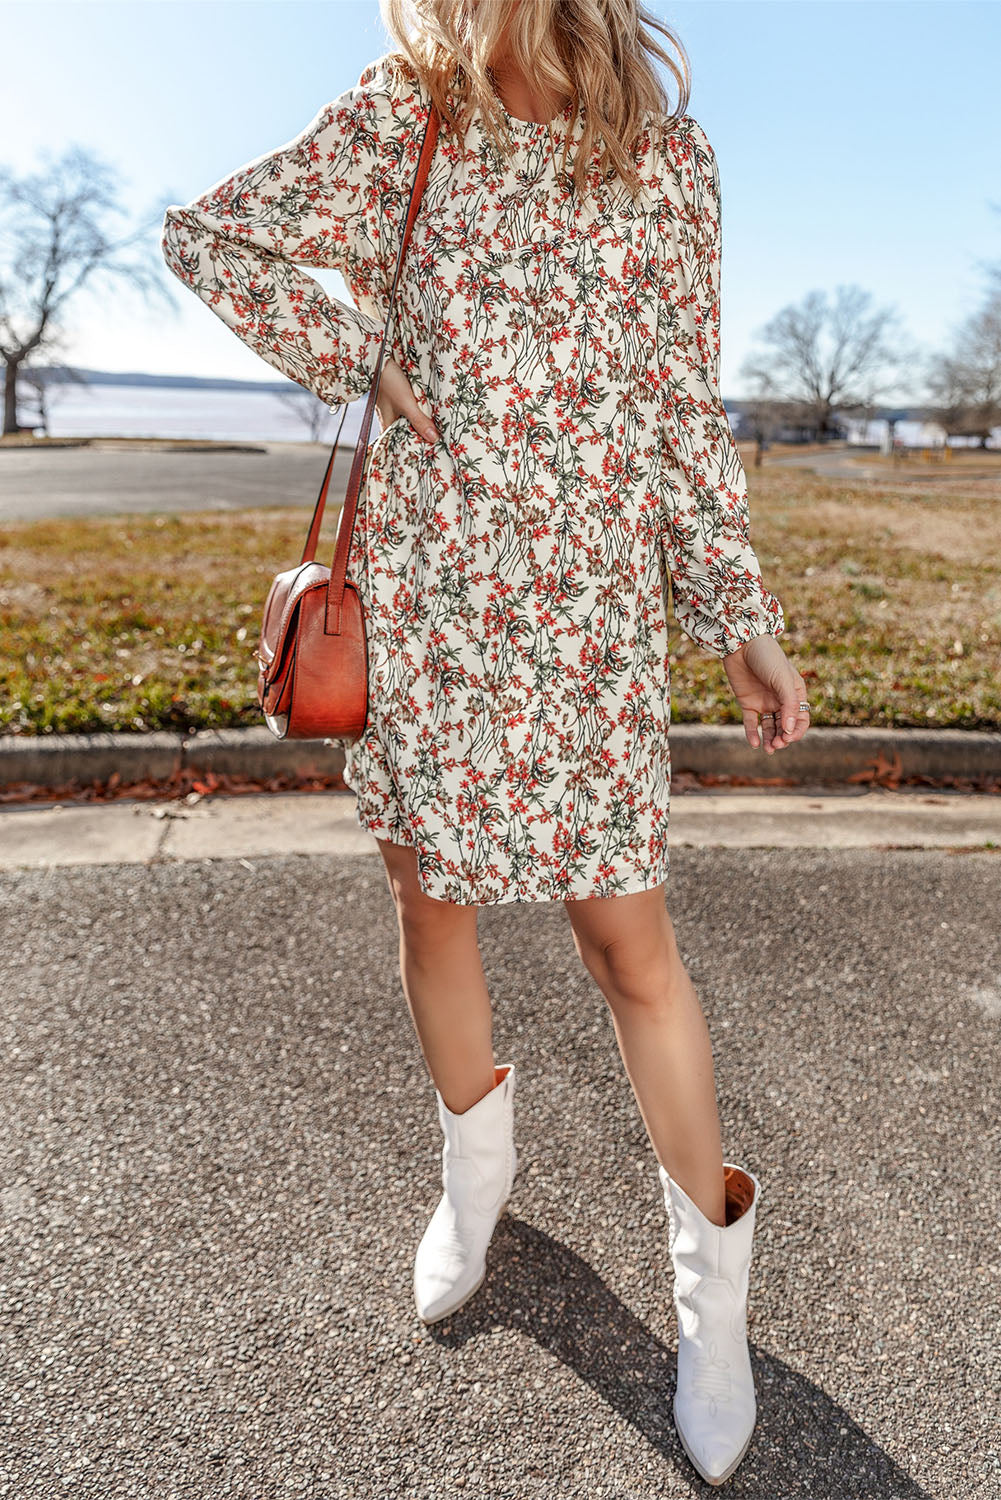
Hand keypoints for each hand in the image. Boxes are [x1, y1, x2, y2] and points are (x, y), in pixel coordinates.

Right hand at [375, 358, 438, 443]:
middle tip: (438, 443)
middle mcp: (389, 418)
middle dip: (420, 437)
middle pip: (407, 432)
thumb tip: (434, 439)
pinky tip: (430, 410)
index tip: (428, 453)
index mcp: (387, 425)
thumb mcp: (406, 403)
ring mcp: (394, 407)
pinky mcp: (399, 396)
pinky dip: (420, 411)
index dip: (412, 449)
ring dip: (421, 422)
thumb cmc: (388, 381)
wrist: (379, 357)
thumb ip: (419, 420)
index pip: (400, 444)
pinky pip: (411, 408)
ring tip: (438, 429)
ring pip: (410, 420)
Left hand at [722, 634, 811, 752]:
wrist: (741, 644)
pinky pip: (751, 723)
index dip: (797, 731)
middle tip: (776, 745)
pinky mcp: (748, 703)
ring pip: (770, 727)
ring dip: (770, 739)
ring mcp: (764, 702)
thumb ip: (789, 705)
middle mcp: (781, 700)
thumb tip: (791, 730)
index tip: (788, 738)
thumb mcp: (783, 680)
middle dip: (783, 738)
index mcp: (795, 694)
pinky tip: (754, 743)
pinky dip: (753, 733)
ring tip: (768, 749)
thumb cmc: (767, 658)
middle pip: (785, 726)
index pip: (801, 719)